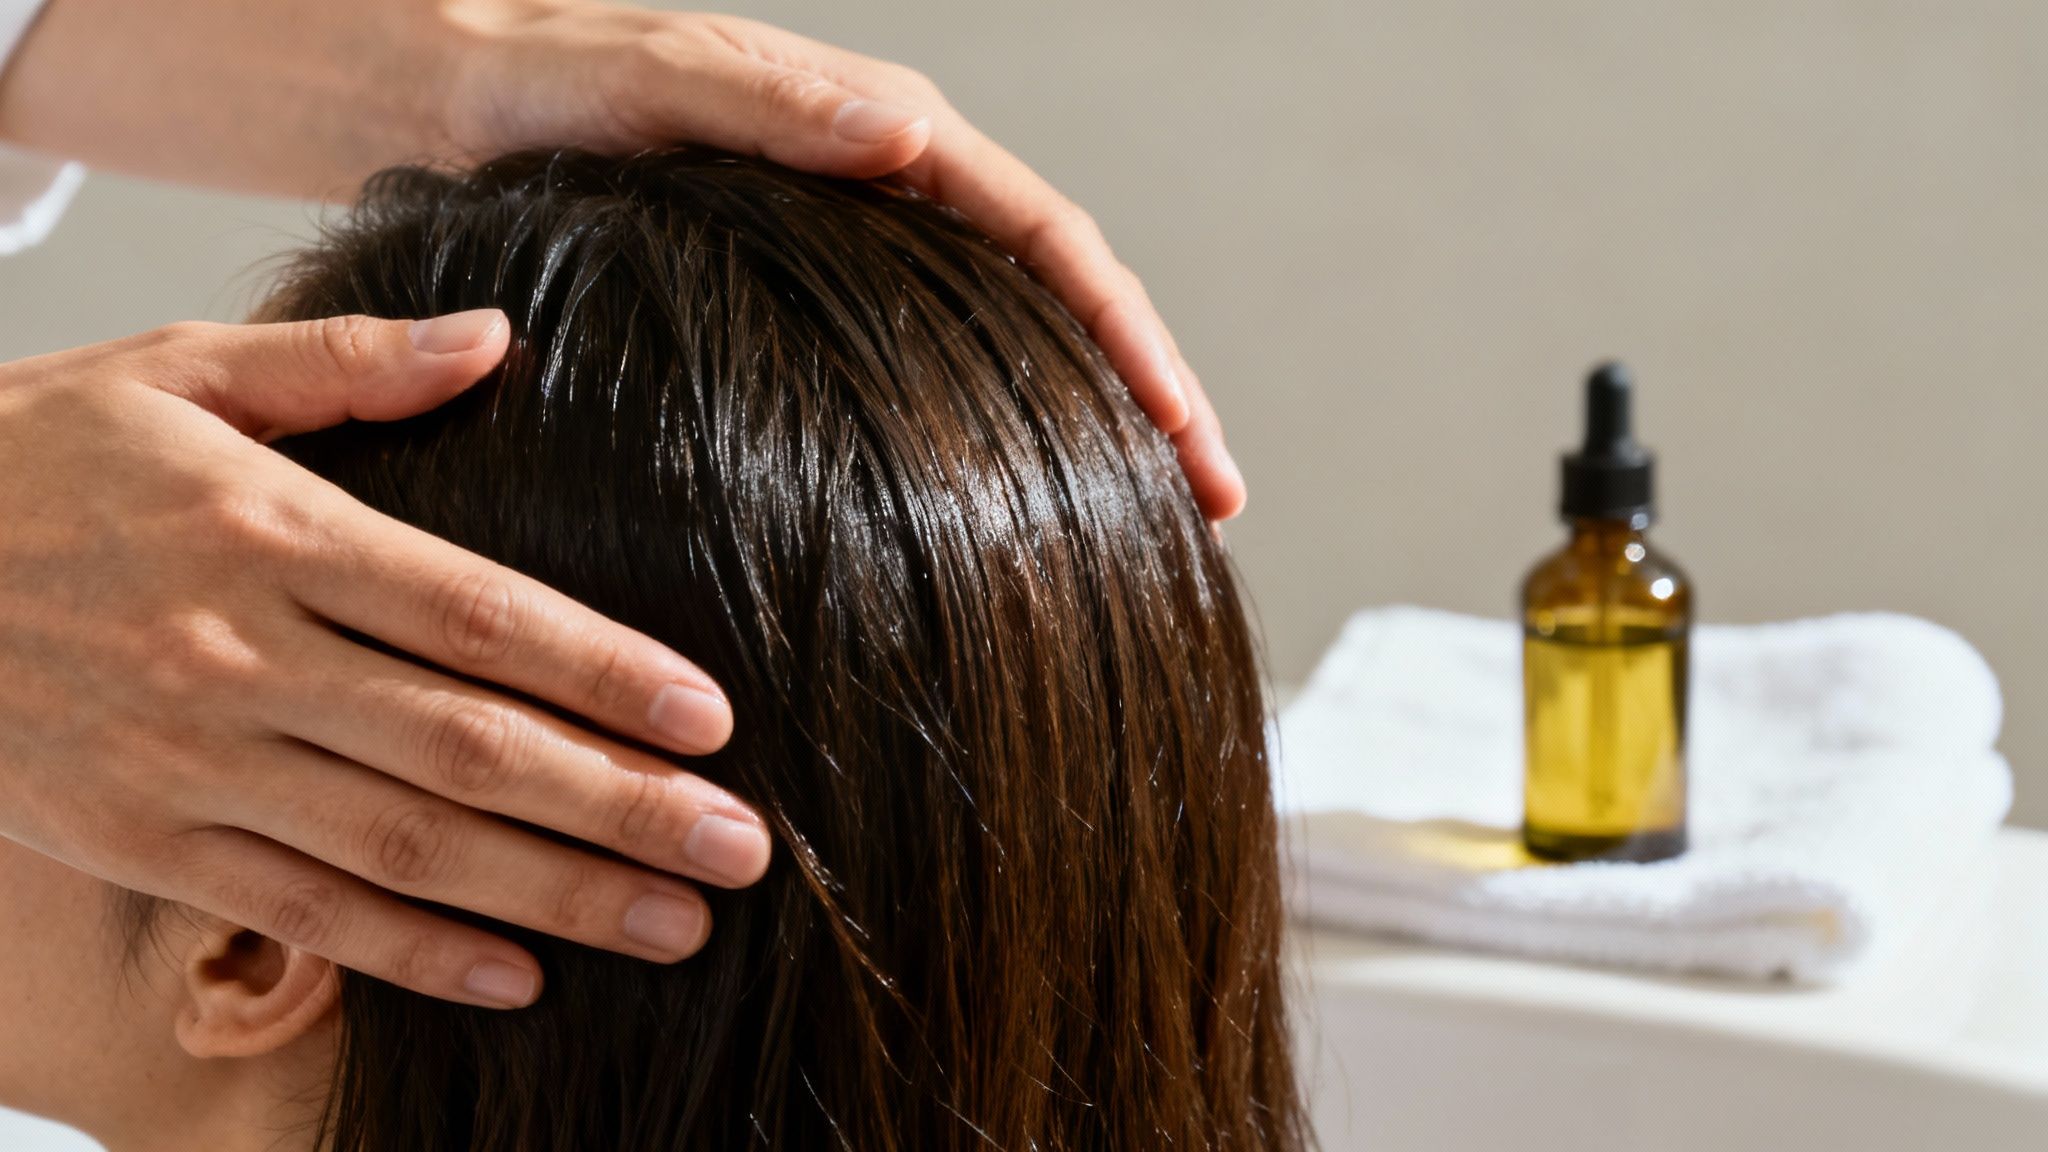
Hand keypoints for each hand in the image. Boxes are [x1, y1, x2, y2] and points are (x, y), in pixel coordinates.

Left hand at [0, 0, 1244, 517]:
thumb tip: (913, 139)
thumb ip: (779, 107)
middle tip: (1211, 508)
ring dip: (1088, 421)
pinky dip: (997, 427)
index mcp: (890, 139)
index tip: (1194, 444)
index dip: (1136, 345)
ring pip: (1012, 337)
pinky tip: (1008, 502)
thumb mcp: (653, 81)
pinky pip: (939, 361)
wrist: (452, 98)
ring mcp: (863, 249)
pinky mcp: (817, 301)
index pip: (1054, 244)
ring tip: (1146, 522)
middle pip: (1064, 301)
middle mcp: (897, 189)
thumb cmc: (543, 85)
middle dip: (1149, 400)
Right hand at [0, 312, 771, 1007]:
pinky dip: (411, 953)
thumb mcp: (176, 372)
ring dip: (552, 893)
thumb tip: (496, 336)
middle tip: (742, 851)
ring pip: (400, 848)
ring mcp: (188, 762)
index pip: (473, 613)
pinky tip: (519, 974)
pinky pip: (298, 910)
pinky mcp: (141, 840)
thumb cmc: (33, 457)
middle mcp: (240, 657)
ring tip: (676, 924)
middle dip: (616, 806)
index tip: (711, 717)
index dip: (600, 672)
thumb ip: (347, 359)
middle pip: (464, 747)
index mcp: (270, 534)